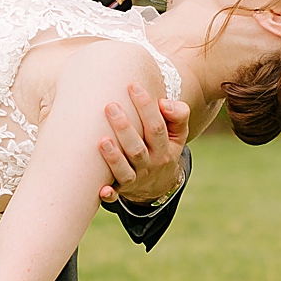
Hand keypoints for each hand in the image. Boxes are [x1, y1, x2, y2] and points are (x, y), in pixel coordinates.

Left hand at [97, 85, 189, 205]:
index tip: (132, 85)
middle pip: (137, 148)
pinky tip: (101, 189)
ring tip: (102, 141)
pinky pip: (116, 194)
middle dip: (124, 128)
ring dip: (113, 157)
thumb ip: (178, 115)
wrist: (159, 184)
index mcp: (164, 148)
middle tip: (110, 106)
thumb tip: (164, 102)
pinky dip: (109, 195)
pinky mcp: (122, 190)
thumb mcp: (178, 134)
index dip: (146, 107)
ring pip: (125, 170)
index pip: (156, 127)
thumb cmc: (163, 148)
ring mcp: (136, 178)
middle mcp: (150, 164)